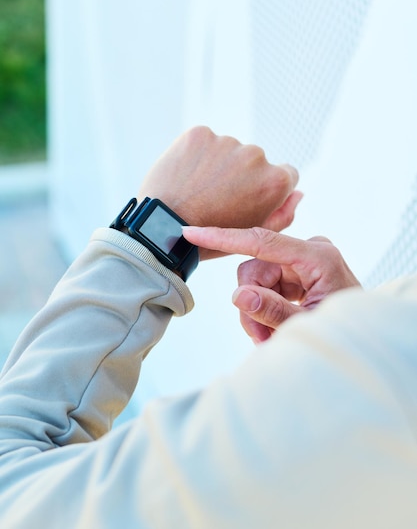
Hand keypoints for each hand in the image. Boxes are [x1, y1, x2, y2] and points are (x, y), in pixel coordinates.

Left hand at [138, 126, 299, 259]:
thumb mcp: (254, 234)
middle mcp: (256, 156)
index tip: (247, 197)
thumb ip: (283, 213)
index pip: (286, 173)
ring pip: (228, 150)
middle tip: (216, 198)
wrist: (163, 228)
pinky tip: (186, 177)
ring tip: (198, 190)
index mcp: (275, 181)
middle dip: (241, 175)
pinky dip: (196, 155)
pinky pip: (204, 142)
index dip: (265, 187)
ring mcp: (226, 142)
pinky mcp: (199, 134)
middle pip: (255, 161)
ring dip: (218, 164)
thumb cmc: (210, 239)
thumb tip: (298, 193)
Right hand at [182, 226, 360, 341]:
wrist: (364, 343)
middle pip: (254, 269)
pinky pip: (266, 286)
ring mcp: (303, 262)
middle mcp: (309, 253)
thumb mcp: (307, 325)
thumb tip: (239, 295)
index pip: (262, 241)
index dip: (223, 237)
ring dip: (257, 312)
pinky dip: (264, 310)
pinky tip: (274, 330)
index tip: (192, 232)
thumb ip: (272, 310)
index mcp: (317, 257)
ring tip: (270, 339)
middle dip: (251, 304)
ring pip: (256, 281)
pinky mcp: (298, 272)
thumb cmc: (344, 331)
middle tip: (260, 337)